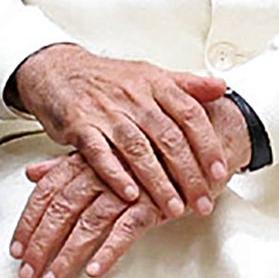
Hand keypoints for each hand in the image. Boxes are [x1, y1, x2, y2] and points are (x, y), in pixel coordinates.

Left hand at [5, 158, 168, 277]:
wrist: (195, 150)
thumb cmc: (145, 157)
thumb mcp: (101, 157)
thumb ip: (64, 166)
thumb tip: (31, 173)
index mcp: (83, 162)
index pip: (45, 194)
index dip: (28, 223)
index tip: (17, 252)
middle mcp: (100, 174)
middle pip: (61, 211)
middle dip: (41, 245)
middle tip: (28, 275)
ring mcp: (127, 189)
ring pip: (88, 224)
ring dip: (68, 255)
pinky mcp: (153, 204)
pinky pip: (127, 229)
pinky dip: (109, 250)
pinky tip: (94, 270)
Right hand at [7, 45, 238, 217]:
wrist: (56, 70)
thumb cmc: (106, 79)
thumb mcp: (149, 74)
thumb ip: (187, 85)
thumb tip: (223, 87)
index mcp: (155, 84)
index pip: (190, 115)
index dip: (207, 145)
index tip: (220, 172)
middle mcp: (132, 96)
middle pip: (168, 137)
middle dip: (188, 174)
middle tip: (202, 201)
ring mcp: (104, 111)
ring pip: (137, 149)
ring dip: (157, 182)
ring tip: (173, 207)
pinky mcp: (78, 124)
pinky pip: (99, 152)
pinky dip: (114, 174)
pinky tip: (129, 194)